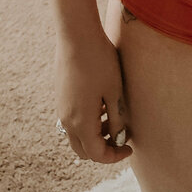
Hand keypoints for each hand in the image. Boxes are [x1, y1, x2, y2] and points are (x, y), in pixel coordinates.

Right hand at [54, 27, 132, 163]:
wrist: (77, 35)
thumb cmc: (100, 61)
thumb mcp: (114, 91)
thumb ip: (116, 119)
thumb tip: (118, 138)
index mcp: (81, 123)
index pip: (97, 154)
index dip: (115, 156)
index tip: (129, 147)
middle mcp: (67, 120)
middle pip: (84, 150)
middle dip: (103, 149)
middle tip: (121, 136)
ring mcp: (61, 109)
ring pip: (77, 136)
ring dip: (95, 135)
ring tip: (113, 118)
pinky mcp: (61, 97)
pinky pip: (73, 120)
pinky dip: (87, 122)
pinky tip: (101, 104)